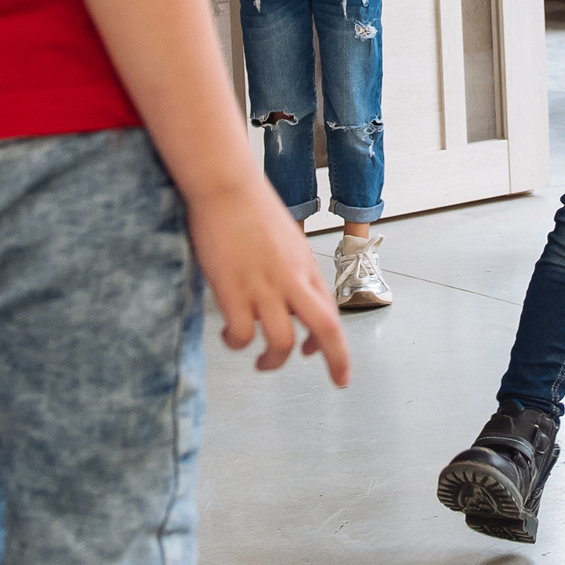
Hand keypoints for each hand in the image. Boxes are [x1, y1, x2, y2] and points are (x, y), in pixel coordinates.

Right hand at [188, 182, 351, 385]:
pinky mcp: (232, 290)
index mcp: (306, 268)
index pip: (332, 313)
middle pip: (327, 329)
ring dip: (274, 361)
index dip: (335, 344)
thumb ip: (291, 268)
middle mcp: (291, 280)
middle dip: (338, 360)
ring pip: (282, 342)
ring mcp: (263, 286)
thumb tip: (290, 292)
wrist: (226, 184)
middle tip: (338, 380)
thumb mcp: (285, 239)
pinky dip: (236, 344)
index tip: (330, 361)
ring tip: (263, 363)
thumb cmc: (251, 206)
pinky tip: (229, 336)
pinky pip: (241, 335)